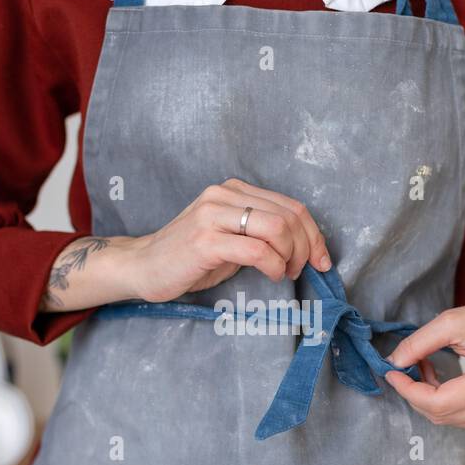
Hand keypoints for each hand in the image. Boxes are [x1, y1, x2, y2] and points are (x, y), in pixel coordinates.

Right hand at [122, 179, 330, 302]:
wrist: (143, 266)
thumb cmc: (190, 257)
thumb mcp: (231, 237)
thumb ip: (262, 232)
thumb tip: (305, 247)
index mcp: (234, 189)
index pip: (291, 206)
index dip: (314, 234)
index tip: (320, 260)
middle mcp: (223, 194)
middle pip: (289, 216)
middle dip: (305, 248)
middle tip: (299, 270)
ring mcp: (212, 215)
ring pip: (277, 228)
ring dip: (290, 256)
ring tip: (282, 272)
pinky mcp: (205, 241)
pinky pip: (257, 250)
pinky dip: (273, 265)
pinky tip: (270, 274)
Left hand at [383, 283, 464, 428]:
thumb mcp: (454, 321)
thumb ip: (418, 343)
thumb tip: (394, 363)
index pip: (439, 403)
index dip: (409, 391)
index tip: (392, 374)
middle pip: (443, 415)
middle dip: (417, 394)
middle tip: (409, 367)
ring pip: (453, 419)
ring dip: (432, 398)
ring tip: (429, 368)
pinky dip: (449, 403)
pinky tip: (448, 382)